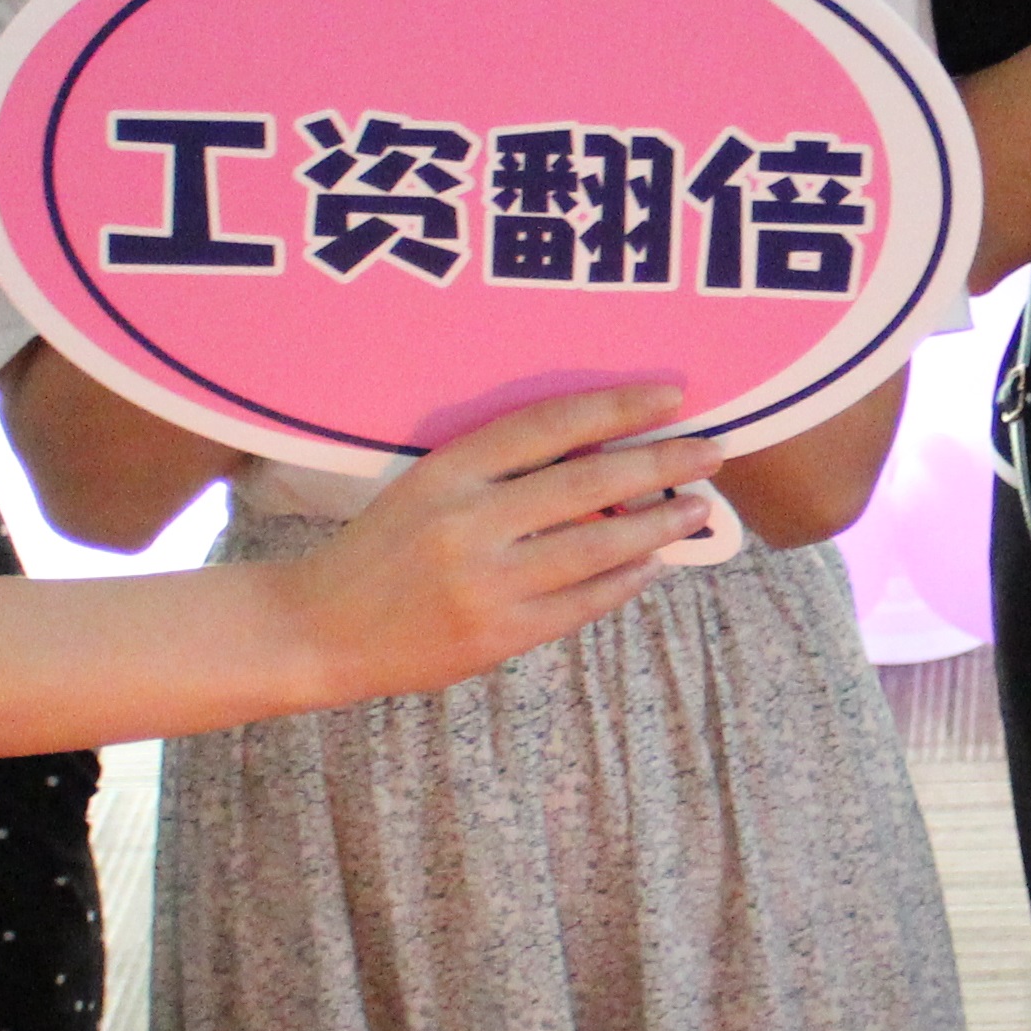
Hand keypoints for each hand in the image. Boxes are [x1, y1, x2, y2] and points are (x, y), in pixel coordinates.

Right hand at [288, 381, 713, 696]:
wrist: (319, 630)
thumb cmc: (381, 549)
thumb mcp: (425, 487)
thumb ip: (499, 471)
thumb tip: (600, 453)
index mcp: (448, 471)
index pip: (550, 424)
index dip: (617, 406)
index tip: (670, 394)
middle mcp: (469, 523)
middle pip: (587, 481)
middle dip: (660, 463)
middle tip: (711, 452)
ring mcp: (487, 584)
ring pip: (597, 546)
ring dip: (657, 525)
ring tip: (697, 510)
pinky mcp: (499, 636)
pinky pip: (582, 603)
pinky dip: (624, 580)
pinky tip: (652, 563)